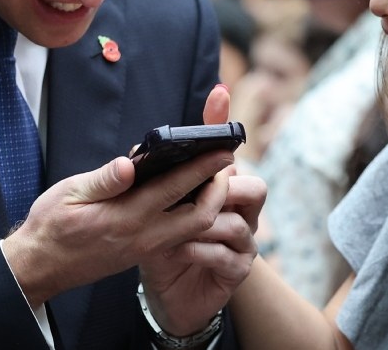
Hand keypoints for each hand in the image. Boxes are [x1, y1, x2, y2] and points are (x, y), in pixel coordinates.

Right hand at [1, 144, 234, 307]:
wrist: (40, 268)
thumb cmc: (51, 226)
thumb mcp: (69, 195)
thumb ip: (103, 180)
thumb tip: (130, 163)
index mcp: (125, 219)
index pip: (174, 190)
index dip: (202, 169)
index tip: (222, 150)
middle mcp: (143, 237)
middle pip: (199, 216)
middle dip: (218, 189)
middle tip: (225, 163)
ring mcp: (145, 248)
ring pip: (193, 228)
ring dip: (209, 203)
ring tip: (213, 176)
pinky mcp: (143, 253)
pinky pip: (180, 235)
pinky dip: (193, 214)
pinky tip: (191, 195)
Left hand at [138, 84, 268, 334]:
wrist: (166, 295)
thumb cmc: (158, 244)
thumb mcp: (145, 208)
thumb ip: (142, 181)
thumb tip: (133, 155)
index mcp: (217, 190)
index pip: (224, 152)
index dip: (222, 122)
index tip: (217, 92)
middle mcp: (236, 212)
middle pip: (254, 187)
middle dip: (227, 186)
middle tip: (199, 187)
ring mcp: (240, 243)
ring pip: (240, 224)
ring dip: (208, 222)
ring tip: (176, 226)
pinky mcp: (235, 271)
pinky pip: (229, 256)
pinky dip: (203, 251)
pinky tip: (177, 249)